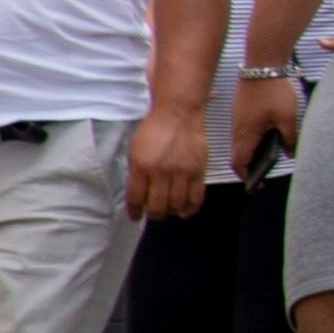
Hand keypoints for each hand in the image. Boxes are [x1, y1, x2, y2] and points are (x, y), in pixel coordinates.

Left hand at [125, 103, 207, 220]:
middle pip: (157, 206)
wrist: (178, 115)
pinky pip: (196, 197)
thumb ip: (137, 173)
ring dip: (171, 212)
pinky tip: (185, 211)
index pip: (136, 198)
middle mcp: (161, 172)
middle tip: (154, 213)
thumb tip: (140, 193)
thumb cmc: (154, 130)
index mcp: (141, 167)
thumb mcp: (135, 151)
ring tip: (169, 210)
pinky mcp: (198, 171)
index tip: (135, 217)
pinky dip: (190, 208)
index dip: (135, 212)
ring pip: (176, 205)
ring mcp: (181, 173)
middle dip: (154, 214)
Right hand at [231, 74, 301, 184]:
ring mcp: (239, 119)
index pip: (239, 163)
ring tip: (271, 155)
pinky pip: (246, 130)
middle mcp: (238, 129)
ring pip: (243, 142)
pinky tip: (270, 136)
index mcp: (246, 135)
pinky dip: (255, 138)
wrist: (263, 66)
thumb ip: (290, 139)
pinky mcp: (243, 110)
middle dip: (251, 166)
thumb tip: (290, 154)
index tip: (257, 184)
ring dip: (254, 151)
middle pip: (240, 154)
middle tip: (266, 172)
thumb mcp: (288, 118)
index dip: (247, 176)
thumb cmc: (275, 92)